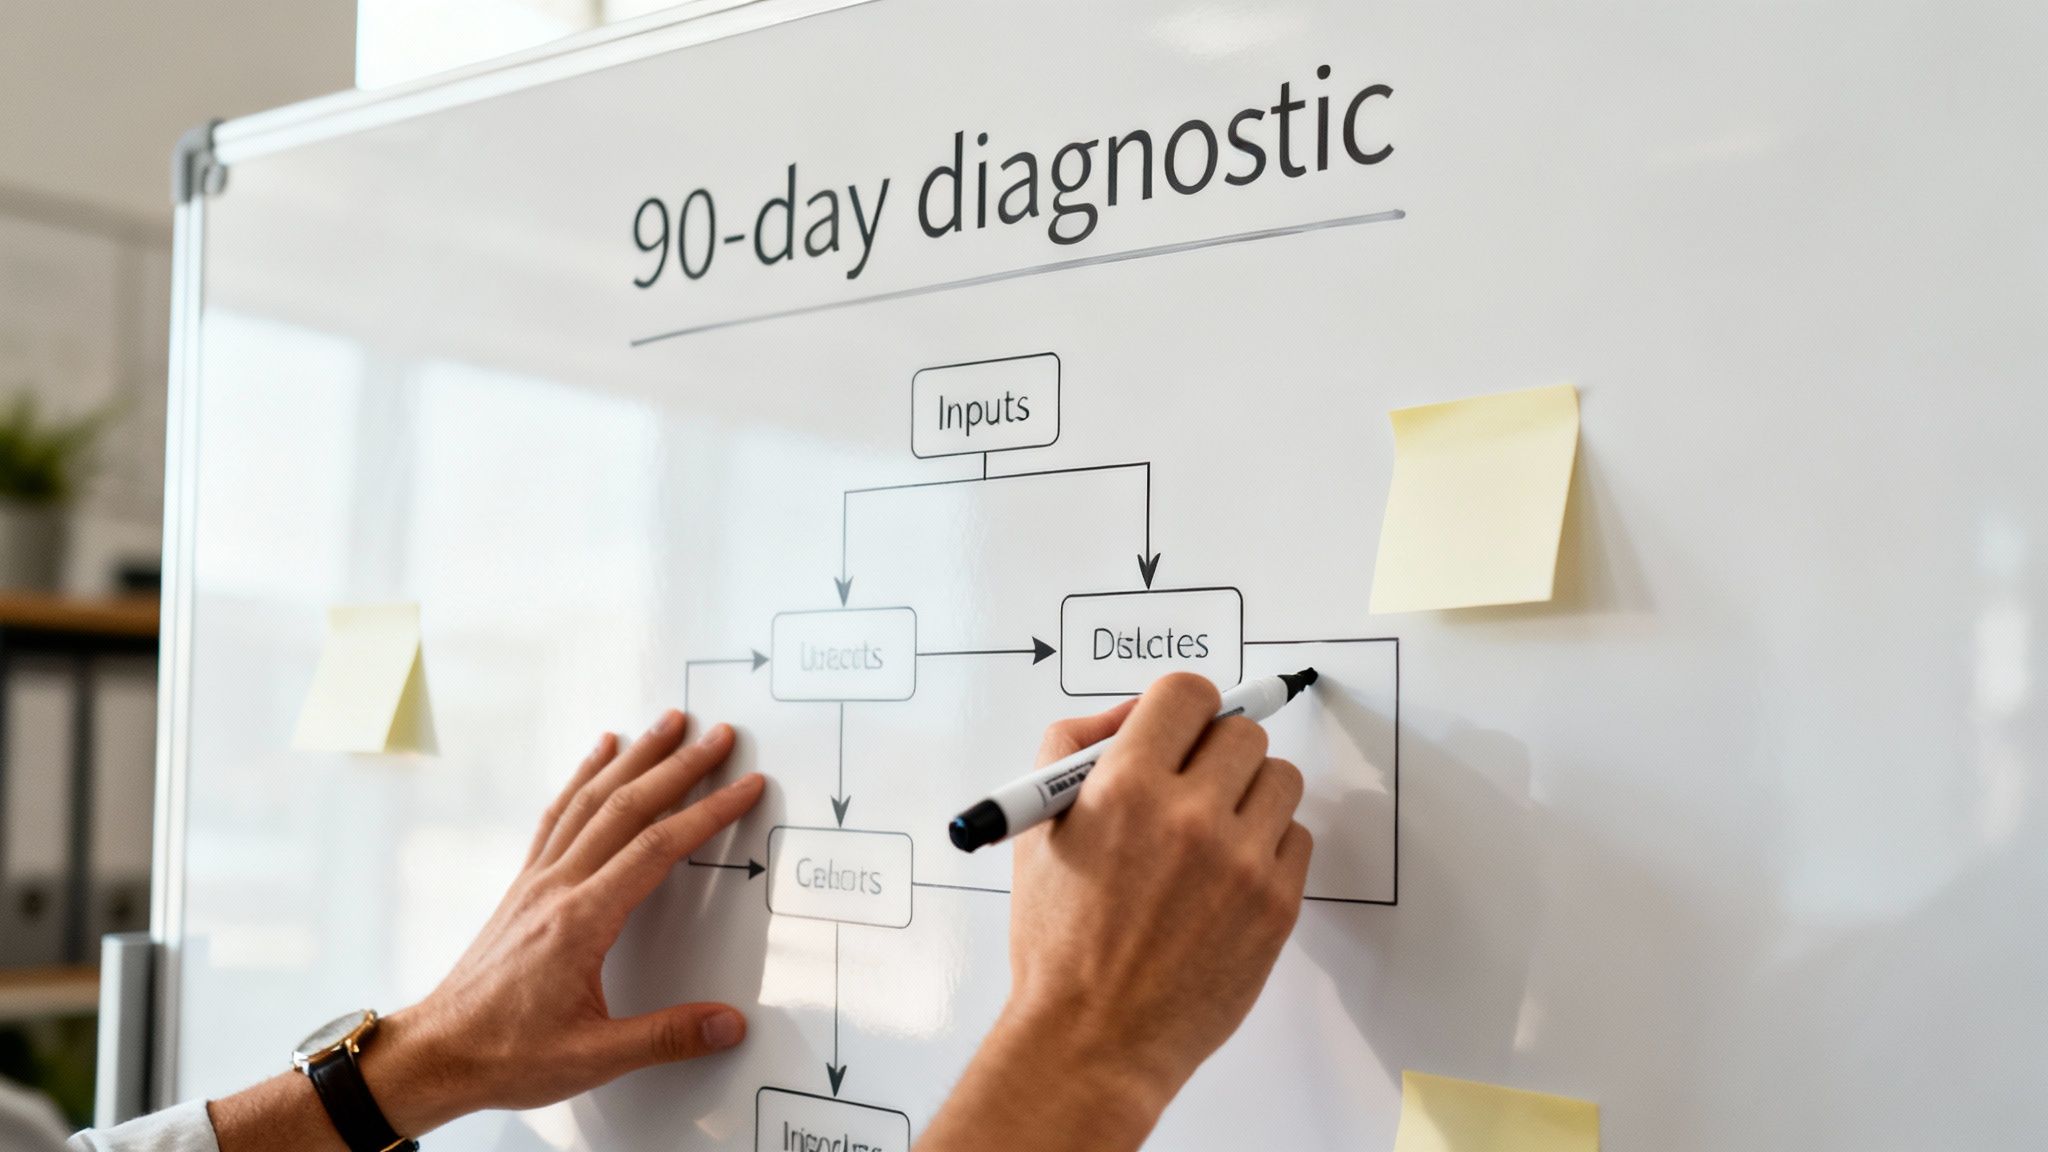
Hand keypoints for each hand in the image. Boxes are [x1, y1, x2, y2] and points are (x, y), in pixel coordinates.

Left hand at [360, 711, 764, 1133]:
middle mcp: (557, 888)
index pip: (656, 849)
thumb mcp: (594, 1057)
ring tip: (666, 725)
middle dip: (678, 766)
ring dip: (633, 758)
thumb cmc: (506, 1054)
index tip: (744, 787)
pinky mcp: (524, 887)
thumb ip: (666, 1037)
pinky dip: (583, 778)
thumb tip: (728, 1023)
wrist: (437, 1053)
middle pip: (626, 808)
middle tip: (718, 736)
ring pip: (590, 801)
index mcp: (581, 921)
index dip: (707, 813)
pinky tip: (598, 756)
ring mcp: (537, 882)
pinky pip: (558, 816)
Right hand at [919, 674, 1311, 1151]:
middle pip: (1244, 732)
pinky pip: (1298, 837)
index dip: (1185, 707)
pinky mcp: (1276, 904)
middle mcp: (1188, 816)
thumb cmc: (1060, 942)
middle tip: (1195, 786)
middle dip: (1218, 751)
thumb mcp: (1039, 828)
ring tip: (1215, 832)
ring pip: (1281, 779)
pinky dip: (1269, 846)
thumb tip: (1132, 714)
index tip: (1182, 729)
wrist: (1093, 1039)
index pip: (1189, 694)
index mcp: (1124, 787)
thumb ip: (1074, 749)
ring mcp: (1241, 861)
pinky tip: (1230, 876)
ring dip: (1251, 794)